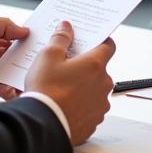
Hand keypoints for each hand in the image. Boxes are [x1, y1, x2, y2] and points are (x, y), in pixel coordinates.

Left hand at [0, 13, 28, 99]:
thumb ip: (2, 24)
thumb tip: (23, 29)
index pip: (6, 34)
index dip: (19, 37)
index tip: (35, 40)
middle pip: (8, 53)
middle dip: (22, 57)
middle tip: (35, 60)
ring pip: (6, 71)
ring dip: (17, 74)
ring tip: (27, 76)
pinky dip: (8, 88)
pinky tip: (13, 88)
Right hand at [25, 21, 114, 144]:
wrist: (42, 125)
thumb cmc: (46, 90)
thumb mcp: (48, 56)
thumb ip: (60, 38)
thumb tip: (66, 27)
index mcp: (95, 65)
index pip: (109, 46)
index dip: (101, 41)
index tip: (92, 41)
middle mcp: (103, 84)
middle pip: (100, 69)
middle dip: (86, 67)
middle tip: (67, 67)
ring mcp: (101, 104)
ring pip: (95, 90)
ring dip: (85, 88)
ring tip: (63, 89)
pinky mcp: (94, 121)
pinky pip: (91, 108)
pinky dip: (82, 106)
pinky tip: (65, 105)